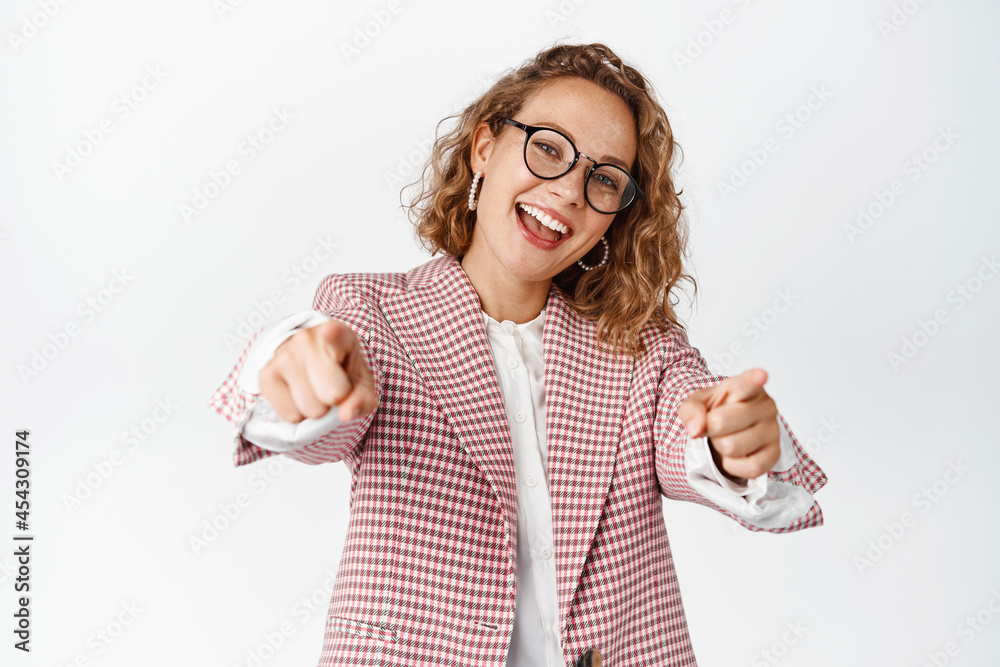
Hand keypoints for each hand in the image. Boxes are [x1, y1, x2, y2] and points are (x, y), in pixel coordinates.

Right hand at [258, 320, 376, 423]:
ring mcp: (284, 355)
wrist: (309, 361)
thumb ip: (363, 398)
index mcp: (340, 335)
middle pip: (331, 394)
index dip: (333, 334)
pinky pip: (290, 414)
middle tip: (330, 385)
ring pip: (310, 408)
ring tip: (314, 389)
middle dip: (334, 399)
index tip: (329, 331)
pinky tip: (298, 394)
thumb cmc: (341, 371)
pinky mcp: (266, 374)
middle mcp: (308, 339)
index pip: (336, 335)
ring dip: (316, 408)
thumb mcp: (361, 382)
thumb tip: (346, 414)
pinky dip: (298, 413)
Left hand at [677, 367, 779, 481]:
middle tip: (715, 426)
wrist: (727, 432)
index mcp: (744, 387)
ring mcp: (773, 430)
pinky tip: (735, 455)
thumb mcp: (696, 404)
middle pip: (721, 422)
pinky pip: (749, 468)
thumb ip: (691, 410)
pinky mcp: (774, 454)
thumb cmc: (716, 411)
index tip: (761, 375)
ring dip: (720, 447)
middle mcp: (765, 406)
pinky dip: (733, 466)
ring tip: (726, 438)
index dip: (753, 379)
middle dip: (709, 429)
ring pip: (732, 447)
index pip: (748, 383)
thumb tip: (696, 430)